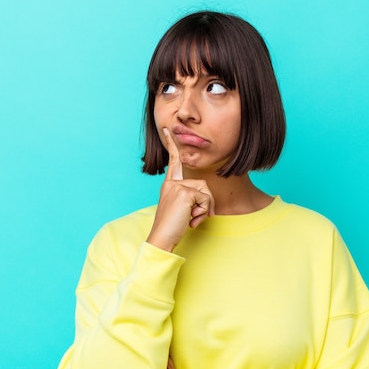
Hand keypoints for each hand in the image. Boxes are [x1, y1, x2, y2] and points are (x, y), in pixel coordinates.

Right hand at [146, 128, 214, 251]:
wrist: (161, 238)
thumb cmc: (171, 227)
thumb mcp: (181, 209)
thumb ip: (190, 199)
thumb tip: (207, 202)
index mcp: (168, 185)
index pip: (173, 162)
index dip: (172, 146)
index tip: (168, 130)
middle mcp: (171, 183)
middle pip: (202, 184)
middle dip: (206, 203)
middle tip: (195, 218)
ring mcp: (176, 187)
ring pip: (205, 192)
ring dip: (204, 210)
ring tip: (190, 219)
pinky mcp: (184, 193)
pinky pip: (205, 199)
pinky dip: (202, 212)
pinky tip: (190, 220)